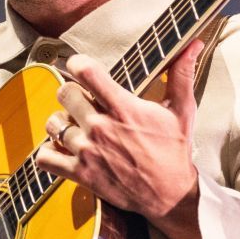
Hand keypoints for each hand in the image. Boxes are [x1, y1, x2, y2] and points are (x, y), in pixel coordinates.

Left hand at [37, 48, 204, 238]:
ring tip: (75, 126)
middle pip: (64, 93)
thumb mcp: (182, 110)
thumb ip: (182, 74)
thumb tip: (194, 44)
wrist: (169, 194)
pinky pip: (45, 157)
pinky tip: (63, 148)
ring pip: (53, 123)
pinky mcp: (80, 174)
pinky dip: (49, 152)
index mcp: (124, 108)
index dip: (77, 64)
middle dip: (72, 94)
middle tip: (82, 101)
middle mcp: (101, 128)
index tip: (80, 67)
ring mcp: (88, 152)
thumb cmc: (174, 150)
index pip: (86, 72)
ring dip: (61, 122)